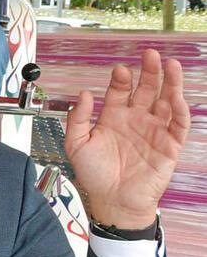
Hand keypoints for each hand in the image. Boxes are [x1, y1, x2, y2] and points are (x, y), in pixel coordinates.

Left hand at [66, 49, 189, 228]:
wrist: (112, 201)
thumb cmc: (95, 175)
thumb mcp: (76, 145)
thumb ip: (77, 119)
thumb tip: (83, 95)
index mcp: (114, 117)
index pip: (120, 91)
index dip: (121, 80)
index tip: (120, 70)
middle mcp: (136, 120)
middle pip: (147, 90)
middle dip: (149, 72)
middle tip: (150, 54)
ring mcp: (154, 130)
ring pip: (166, 101)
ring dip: (170, 84)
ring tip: (171, 65)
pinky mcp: (169, 145)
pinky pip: (178, 125)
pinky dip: (180, 110)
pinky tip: (177, 97)